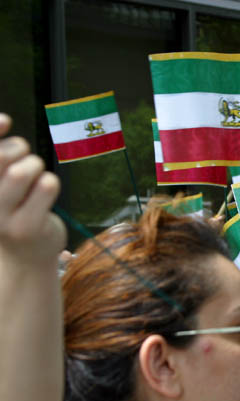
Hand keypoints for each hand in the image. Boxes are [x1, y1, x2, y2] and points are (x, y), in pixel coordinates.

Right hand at [0, 114, 64, 264]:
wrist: (25, 256)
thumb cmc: (15, 208)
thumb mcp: (2, 182)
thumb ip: (1, 156)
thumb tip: (4, 119)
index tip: (7, 121)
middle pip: (1, 156)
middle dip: (19, 150)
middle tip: (28, 161)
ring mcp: (2, 217)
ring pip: (23, 170)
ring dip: (36, 167)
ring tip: (37, 180)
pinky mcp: (27, 227)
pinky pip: (46, 186)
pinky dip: (50, 183)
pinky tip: (46, 194)